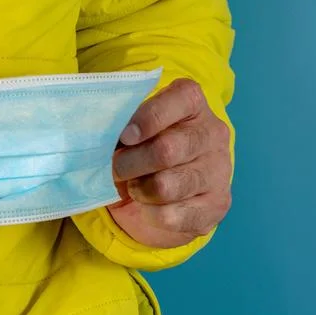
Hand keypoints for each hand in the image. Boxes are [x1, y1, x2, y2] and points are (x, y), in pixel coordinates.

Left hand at [109, 79, 231, 248]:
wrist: (175, 187)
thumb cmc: (146, 147)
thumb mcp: (135, 127)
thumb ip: (121, 125)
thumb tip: (97, 142)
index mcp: (193, 103)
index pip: (181, 99)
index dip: (147, 118)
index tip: (124, 137)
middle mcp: (213, 133)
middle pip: (166, 150)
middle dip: (129, 164)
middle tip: (116, 169)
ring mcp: (218, 170)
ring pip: (166, 187)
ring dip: (139, 191)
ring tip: (135, 187)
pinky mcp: (217, 204)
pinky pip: (171, 216)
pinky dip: (150, 214)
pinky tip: (150, 206)